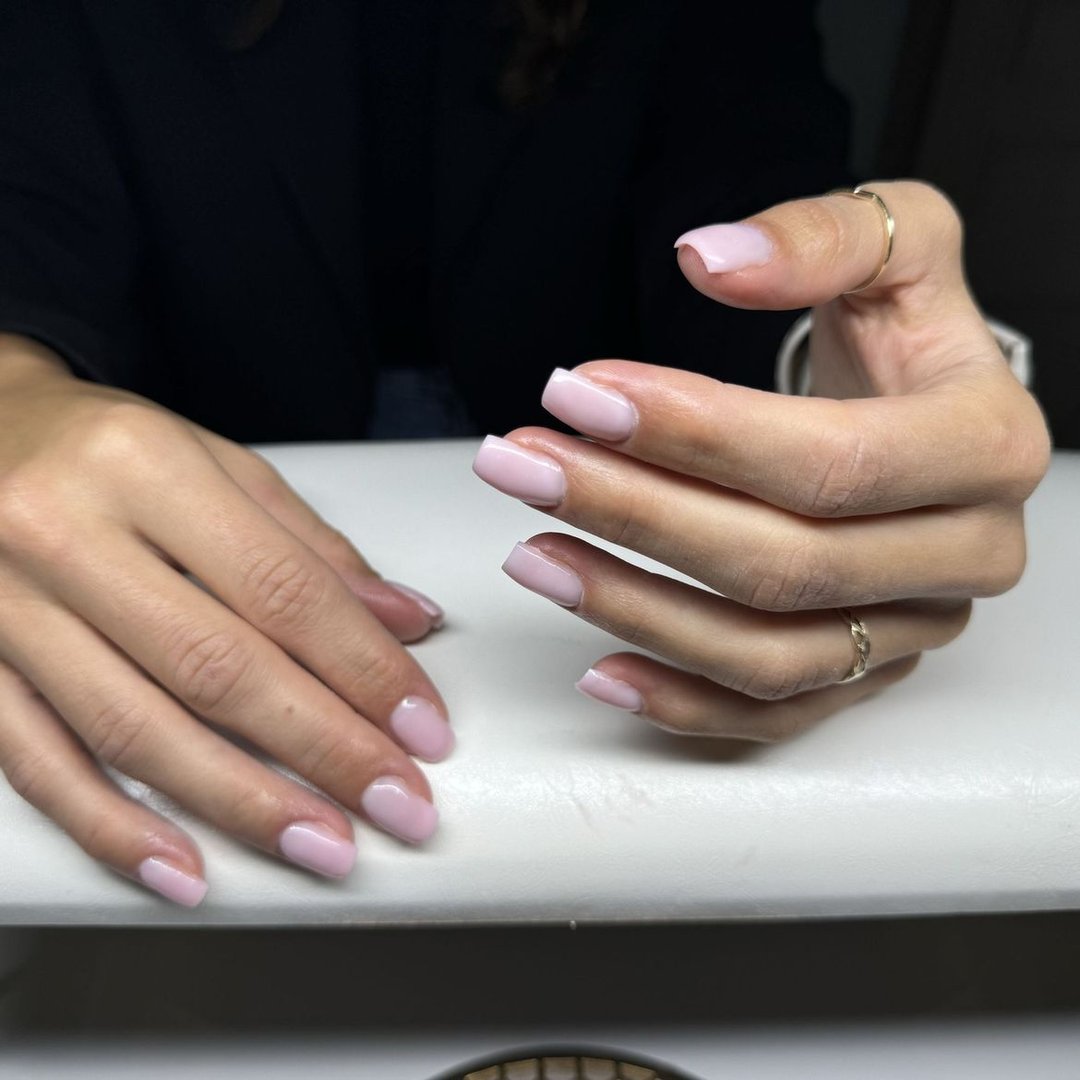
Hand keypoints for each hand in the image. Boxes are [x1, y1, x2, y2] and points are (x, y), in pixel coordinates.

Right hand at [0, 336, 450, 905]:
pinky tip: (185, 869)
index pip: (281, 588)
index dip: (364, 668)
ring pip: (134, 729)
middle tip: (399, 803)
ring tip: (324, 845)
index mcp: (142, 466)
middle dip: (324, 749)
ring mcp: (2, 609)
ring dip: (241, 803)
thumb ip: (308, 545)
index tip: (423, 727)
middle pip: (217, 667)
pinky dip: (113, 826)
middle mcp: (63, 534)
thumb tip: (404, 620)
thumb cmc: (96, 446)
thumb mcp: (212, 462)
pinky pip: (38, 765)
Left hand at [473, 181, 1050, 740]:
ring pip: (767, 653)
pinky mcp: (869, 672)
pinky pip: (772, 714)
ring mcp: (916, 628)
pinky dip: (680, 703)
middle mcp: (967, 554)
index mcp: (986, 446)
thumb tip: (711, 257)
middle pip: (785, 562)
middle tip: (524, 466)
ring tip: (531, 554)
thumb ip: (820, 237)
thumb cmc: (907, 336)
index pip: (830, 459)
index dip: (696, 434)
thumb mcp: (901, 244)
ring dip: (635, 609)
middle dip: (635, 514)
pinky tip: (597, 670)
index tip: (580, 394)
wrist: (930, 416)